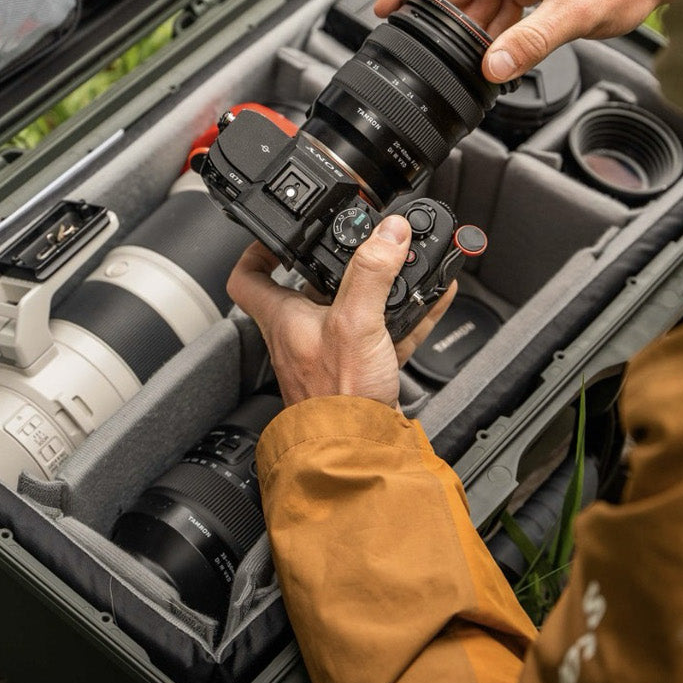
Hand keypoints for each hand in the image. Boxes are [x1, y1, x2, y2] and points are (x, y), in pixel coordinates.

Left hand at [227, 215, 455, 408]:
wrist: (359, 450)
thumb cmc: (337, 398)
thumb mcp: (355, 322)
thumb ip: (371, 273)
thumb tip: (388, 232)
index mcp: (284, 318)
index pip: (248, 277)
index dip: (258, 250)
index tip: (281, 234)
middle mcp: (302, 334)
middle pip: (310, 287)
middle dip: (341, 262)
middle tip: (364, 243)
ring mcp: (331, 352)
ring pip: (353, 308)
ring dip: (380, 286)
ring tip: (406, 263)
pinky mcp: (360, 370)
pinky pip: (384, 331)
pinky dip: (408, 312)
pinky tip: (434, 297)